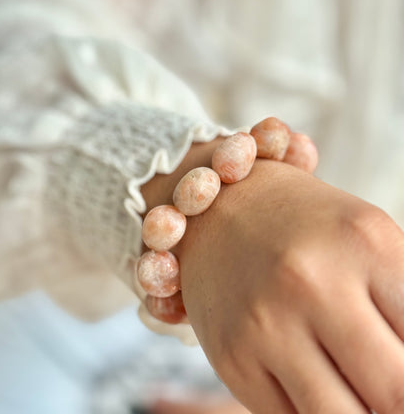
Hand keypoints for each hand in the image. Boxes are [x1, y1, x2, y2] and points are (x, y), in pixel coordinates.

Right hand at [172, 159, 403, 413]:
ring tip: (351, 382)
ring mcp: (263, 324)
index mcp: (364, 243)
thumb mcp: (368, 240)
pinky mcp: (231, 357)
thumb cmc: (302, 225)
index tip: (399, 370)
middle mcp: (310, 282)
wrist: (221, 212)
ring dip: (357, 410)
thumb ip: (402, 306)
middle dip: (395, 399)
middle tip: (383, 382)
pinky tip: (312, 378)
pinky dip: (314, 409)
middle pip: (395, 395)